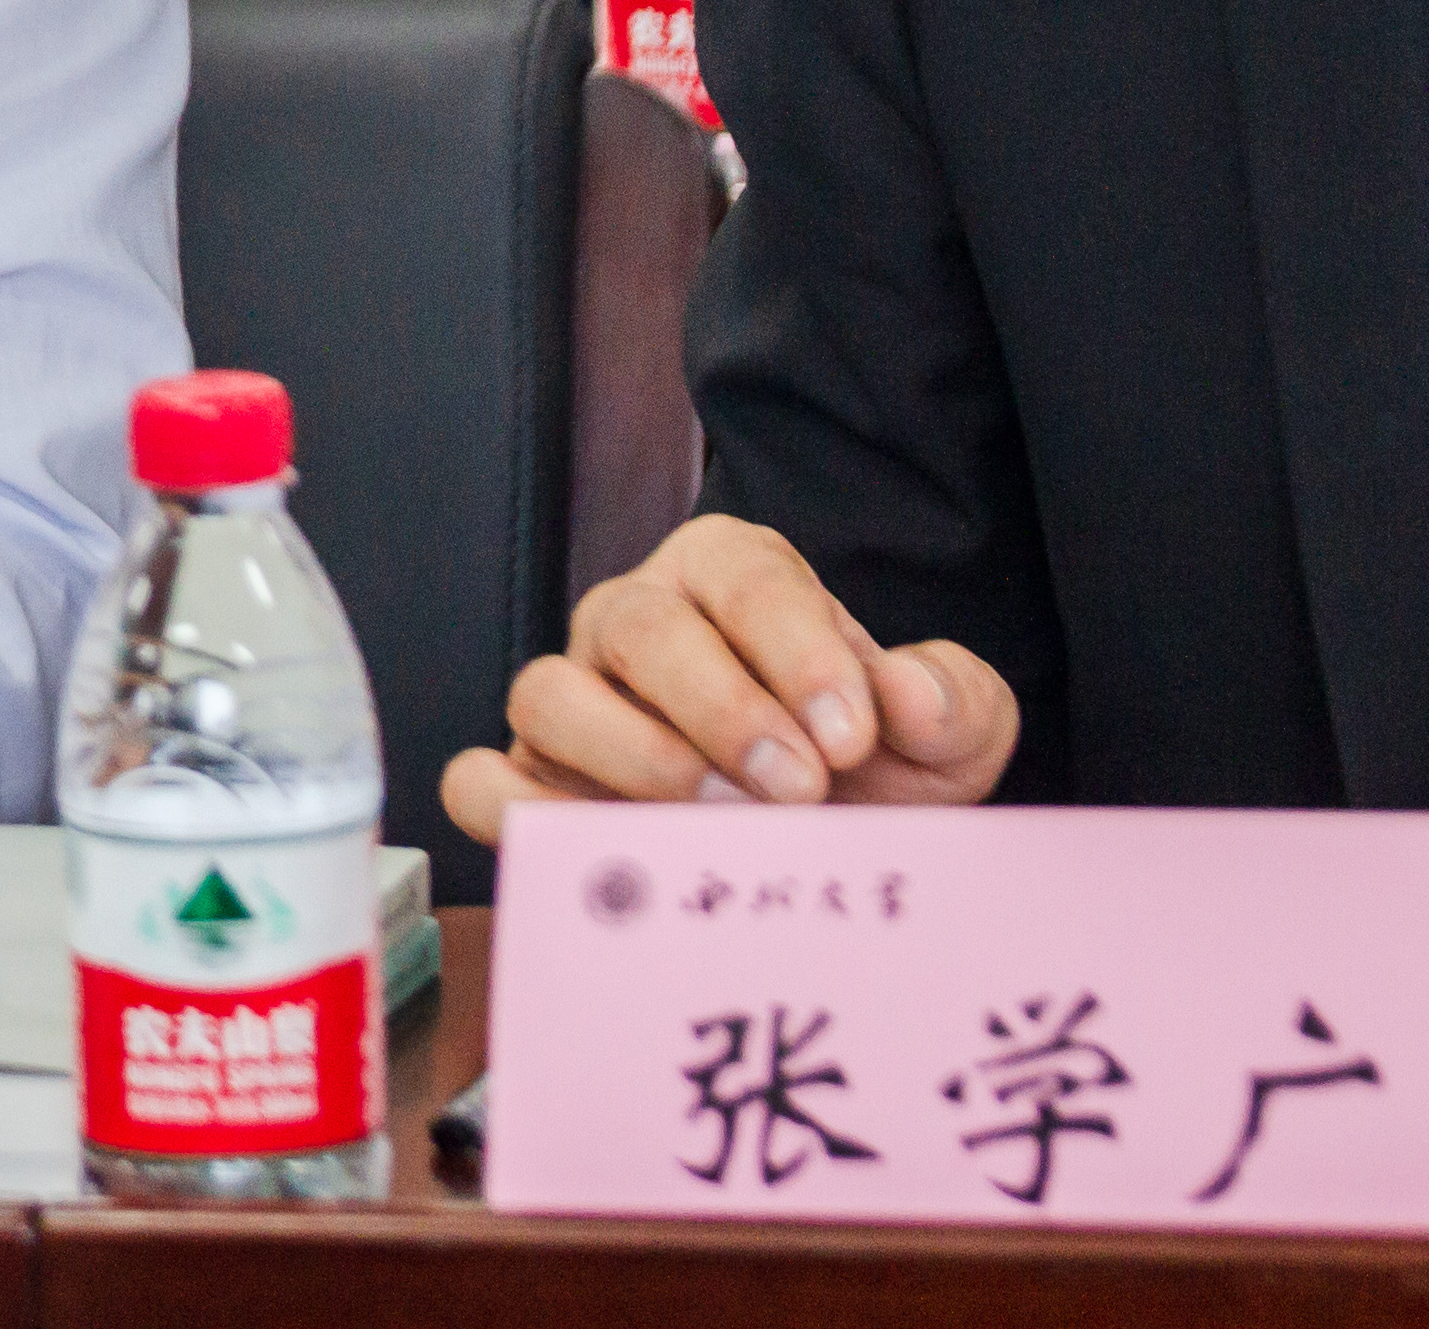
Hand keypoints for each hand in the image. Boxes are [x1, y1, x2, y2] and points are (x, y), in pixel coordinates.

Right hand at [441, 516, 1017, 841]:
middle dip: (721, 707)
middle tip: (798, 787)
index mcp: (729, 576)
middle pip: (638, 625)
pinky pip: (475, 780)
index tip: (852, 732)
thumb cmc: (875, 764)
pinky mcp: (532, 781)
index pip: (744, 577)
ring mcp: (574, 700)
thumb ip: (953, 700)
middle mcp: (635, 623)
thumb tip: (908, 696)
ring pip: (546, 693)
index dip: (799, 649)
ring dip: (630, 756)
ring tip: (714, 817)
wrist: (837, 836)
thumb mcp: (948, 733)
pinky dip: (508, 812)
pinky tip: (598, 853)